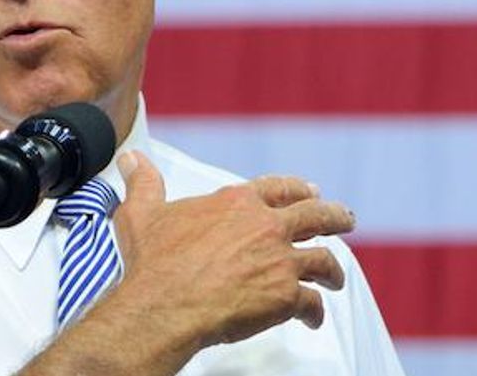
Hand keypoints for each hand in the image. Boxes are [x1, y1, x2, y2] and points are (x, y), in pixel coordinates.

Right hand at [108, 151, 353, 351]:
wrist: (164, 306)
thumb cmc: (154, 263)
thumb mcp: (142, 214)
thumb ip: (143, 184)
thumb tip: (131, 159)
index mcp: (236, 203)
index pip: (278, 188)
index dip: (297, 189)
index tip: (310, 192)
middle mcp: (265, 226)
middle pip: (316, 216)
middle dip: (335, 218)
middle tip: (345, 221)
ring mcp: (280, 261)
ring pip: (324, 261)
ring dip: (332, 270)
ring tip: (335, 278)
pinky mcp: (286, 296)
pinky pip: (312, 303)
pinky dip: (316, 312)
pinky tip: (313, 318)